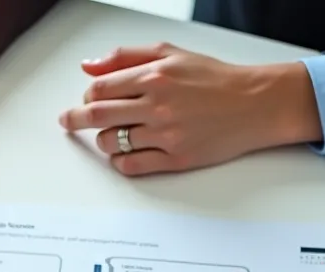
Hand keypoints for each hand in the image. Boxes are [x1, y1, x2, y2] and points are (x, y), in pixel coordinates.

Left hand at [58, 43, 322, 175]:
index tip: (84, 101)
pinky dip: (119, 162)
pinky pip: (132, 166)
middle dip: (77, 120)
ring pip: (111, 143)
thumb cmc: (215, 79)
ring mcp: (166, 134)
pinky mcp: (176, 159)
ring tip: (111, 136)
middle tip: (69, 122)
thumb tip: (89, 66)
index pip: (100, 88)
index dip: (86, 95)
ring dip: (103, 141)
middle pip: (98, 115)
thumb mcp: (170, 53)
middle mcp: (158, 105)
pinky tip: (123, 154)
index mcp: (155, 76)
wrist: (255, 104)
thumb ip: (126, 56)